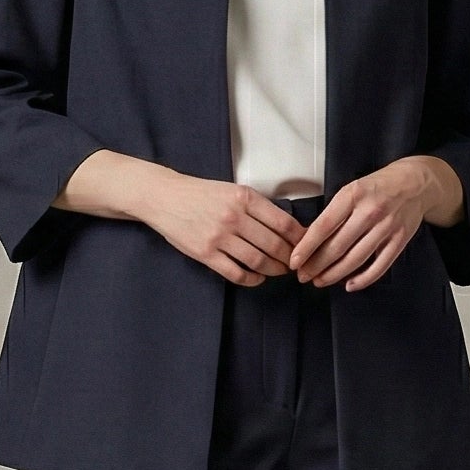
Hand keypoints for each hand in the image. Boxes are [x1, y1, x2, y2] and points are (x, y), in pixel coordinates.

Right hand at [135, 172, 307, 286]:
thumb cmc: (200, 194)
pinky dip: (252, 279)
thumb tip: (286, 227)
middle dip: (290, 258)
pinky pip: (236, 272)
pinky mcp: (205, 254)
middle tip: (296, 264)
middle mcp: (234, 217)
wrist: (164, 197)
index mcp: (244, 197)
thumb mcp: (232, 190)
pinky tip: (258, 278)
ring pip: (257, 261)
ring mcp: (219, 237)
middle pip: (274, 245)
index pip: (283, 223)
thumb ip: (257, 207)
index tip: (306, 246)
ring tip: (280, 271)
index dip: (300, 239)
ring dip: (274, 270)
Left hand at [286, 157, 460, 290]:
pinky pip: (379, 266)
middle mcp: (370, 211)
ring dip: (334, 274)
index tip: (294, 262)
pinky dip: (363, 279)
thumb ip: (334, 212)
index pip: (323, 226)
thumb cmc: (378, 186)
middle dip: (316, 265)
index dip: (306, 247)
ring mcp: (387, 227)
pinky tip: (349, 285)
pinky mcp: (400, 240)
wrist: (416, 181)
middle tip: (303, 276)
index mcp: (353, 195)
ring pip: (356, 259)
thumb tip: (309, 241)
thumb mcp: (352, 189)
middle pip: (337, 246)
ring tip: (320, 281)